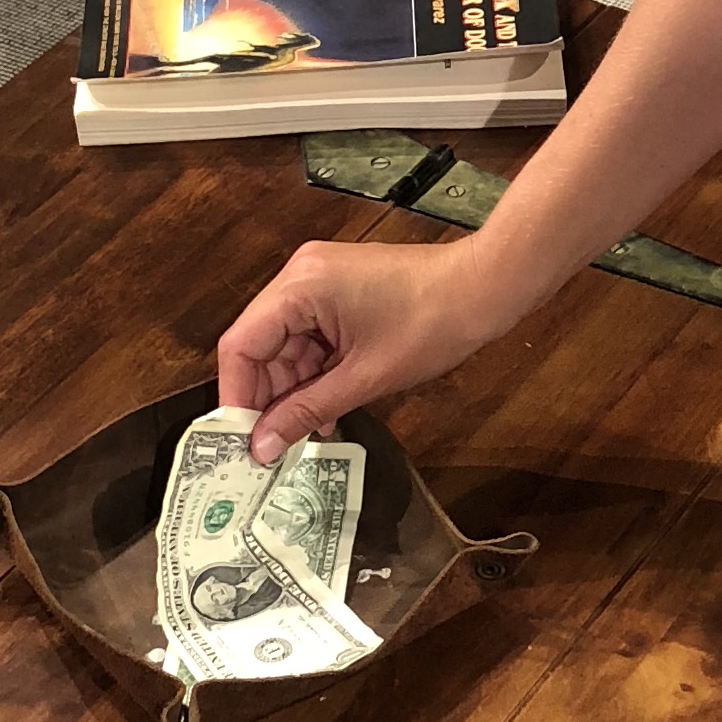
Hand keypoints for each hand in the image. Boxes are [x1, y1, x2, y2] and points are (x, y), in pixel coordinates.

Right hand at [216, 237, 509, 456]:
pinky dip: (314, 372)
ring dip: (292, 389)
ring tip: (303, 434)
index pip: (241, 345)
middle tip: (271, 446)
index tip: (241, 440)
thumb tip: (262, 447)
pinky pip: (309, 335)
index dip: (237, 396)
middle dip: (266, 397)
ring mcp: (319, 279)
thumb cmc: (432, 325)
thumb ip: (306, 411)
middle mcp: (300, 275)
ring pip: (285, 344)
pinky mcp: (338, 290)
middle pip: (259, 344)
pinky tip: (323, 409)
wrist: (485, 289)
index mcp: (300, 286)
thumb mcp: (364, 378)